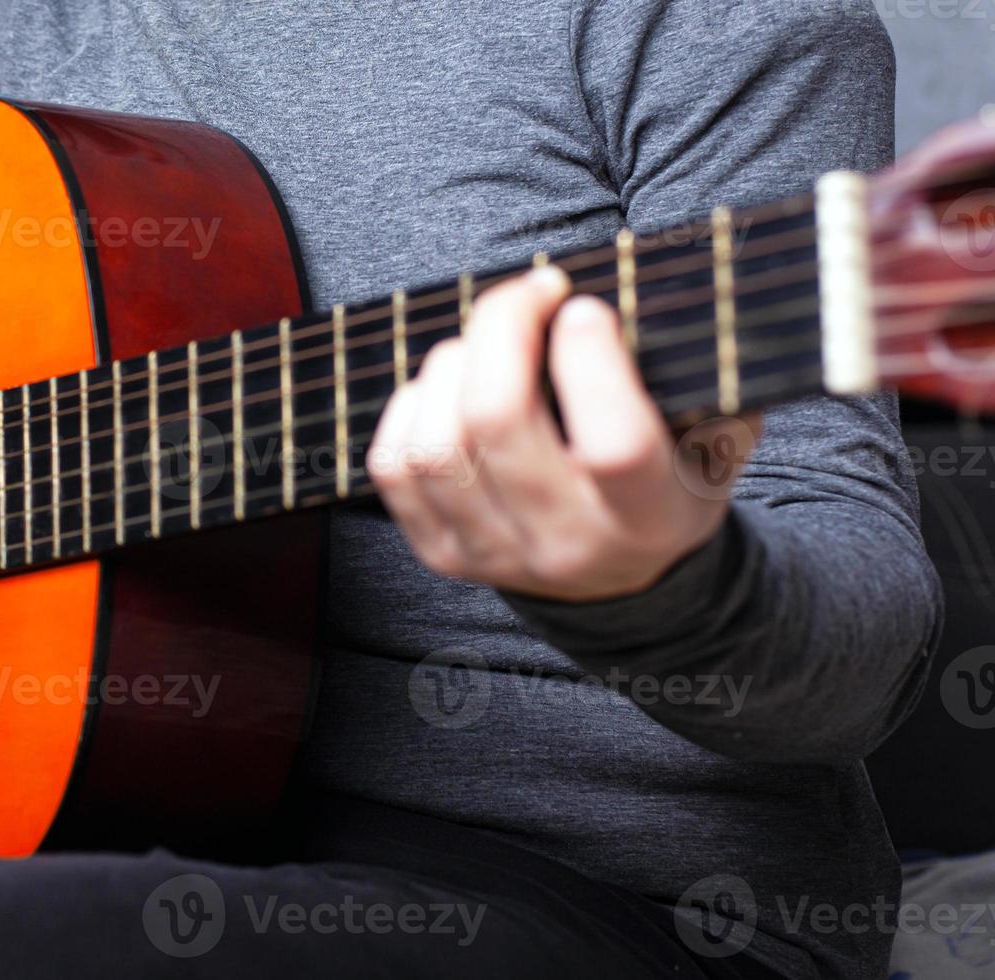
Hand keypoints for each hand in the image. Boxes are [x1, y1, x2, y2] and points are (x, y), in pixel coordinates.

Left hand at [366, 266, 758, 601]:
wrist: (618, 577)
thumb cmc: (665, 483)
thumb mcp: (712, 441)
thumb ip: (704, 382)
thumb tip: (656, 298)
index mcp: (649, 518)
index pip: (614, 446)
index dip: (591, 363)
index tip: (581, 306)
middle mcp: (567, 544)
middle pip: (497, 422)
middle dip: (503, 329)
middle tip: (530, 292)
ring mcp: (493, 553)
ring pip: (435, 442)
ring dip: (451, 365)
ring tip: (487, 343)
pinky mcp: (440, 551)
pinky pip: (393, 466)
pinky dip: (411, 407)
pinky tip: (447, 387)